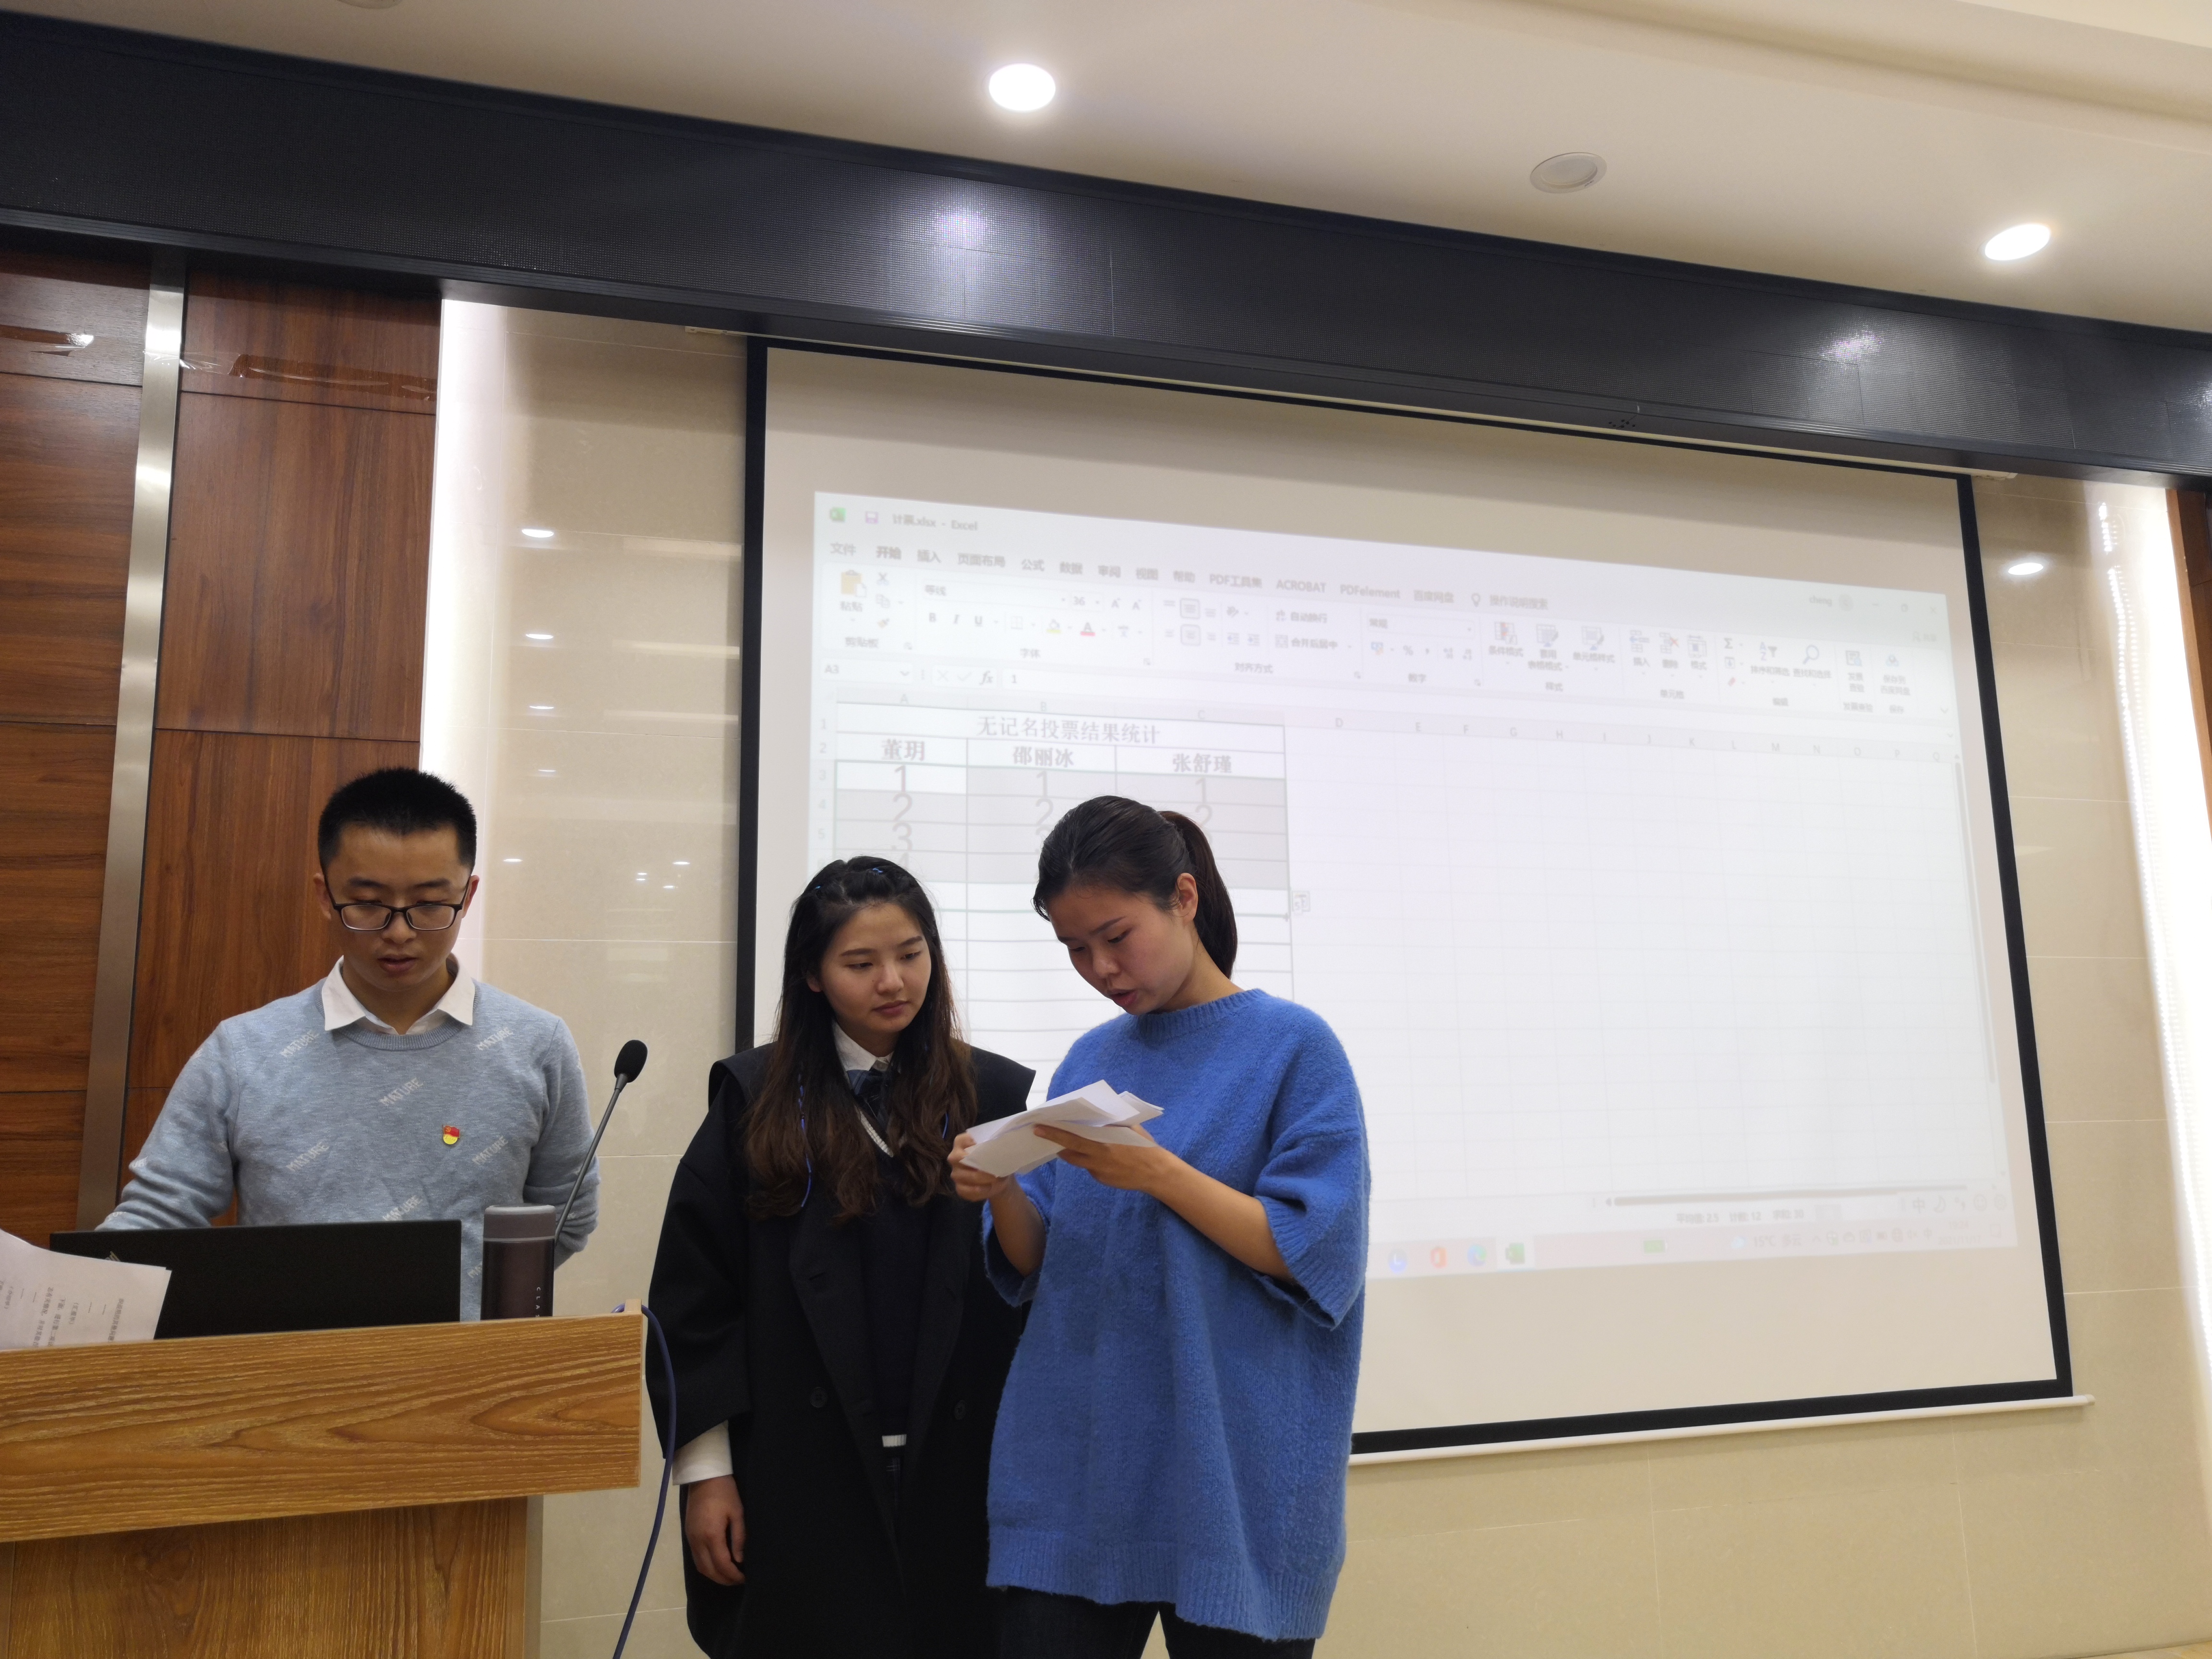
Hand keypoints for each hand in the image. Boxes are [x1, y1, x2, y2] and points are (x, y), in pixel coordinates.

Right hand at [684, 1475, 744, 1584]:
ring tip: (729, 1576)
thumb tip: (739, 1560)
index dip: (733, 1575)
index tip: (745, 1578)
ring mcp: (690, 1539)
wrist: (703, 1477)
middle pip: (709, 1570)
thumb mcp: (738, 1513)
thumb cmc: (725, 1492)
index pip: (722, 1564)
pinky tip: (717, 1565)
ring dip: (714, 1575)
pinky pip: (696, 1558)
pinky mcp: (688, 1535)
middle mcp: (697, 1541)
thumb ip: (739, 1538)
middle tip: (738, 1580)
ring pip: (700, 1567)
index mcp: (711, 1535)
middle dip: (724, 1579)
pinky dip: (706, 1567)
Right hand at [949, 1131, 1016, 1202]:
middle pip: (961, 1159)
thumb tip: (997, 1148)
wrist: (998, 1177)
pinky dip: (981, 1191)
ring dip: (984, 1179)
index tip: (987, 1147)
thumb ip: (993, 1146)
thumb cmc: (995, 1158)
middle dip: (980, 1165)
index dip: (973, 1144)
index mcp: (961, 1142)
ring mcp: (955, 1173)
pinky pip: (967, 1191)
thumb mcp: (995, 1150)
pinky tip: (990, 1188)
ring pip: (968, 1177)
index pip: (962, 1140)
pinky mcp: (959, 1188)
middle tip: (995, 1168)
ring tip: (997, 1179)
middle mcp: (954, 1157)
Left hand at [1033, 1123, 1178, 1194]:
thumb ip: (1111, 1121)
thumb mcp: (1128, 1127)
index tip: (1042, 1125)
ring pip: (1076, 1159)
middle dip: (1053, 1139)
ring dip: (1067, 1151)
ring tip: (1060, 1143)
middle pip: (1069, 1147)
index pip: (1074, 1134)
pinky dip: (1088, 1160)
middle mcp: (1098, 1154)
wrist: (1155, 1172)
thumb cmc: (1143, 1144)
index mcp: (1104, 1139)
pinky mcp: (1100, 1178)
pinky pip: (1089, 1167)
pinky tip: (1093, 1155)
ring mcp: (1098, 1169)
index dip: (1057, 1130)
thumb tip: (1096, 1110)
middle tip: (1038, 1132)